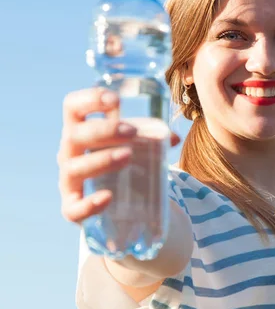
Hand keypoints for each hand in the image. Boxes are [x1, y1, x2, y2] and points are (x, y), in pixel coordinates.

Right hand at [57, 87, 179, 223]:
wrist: (112, 201)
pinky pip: (73, 209)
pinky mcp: (72, 208)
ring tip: (128, 156)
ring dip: (101, 160)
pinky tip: (108, 197)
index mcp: (80, 129)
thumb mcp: (132, 144)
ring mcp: (68, 181)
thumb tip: (173, 138)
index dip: (90, 98)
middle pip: (74, 135)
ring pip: (74, 168)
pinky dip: (90, 203)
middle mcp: (69, 152)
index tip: (116, 100)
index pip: (73, 106)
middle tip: (132, 132)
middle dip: (104, 130)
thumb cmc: (119, 160)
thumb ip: (152, 137)